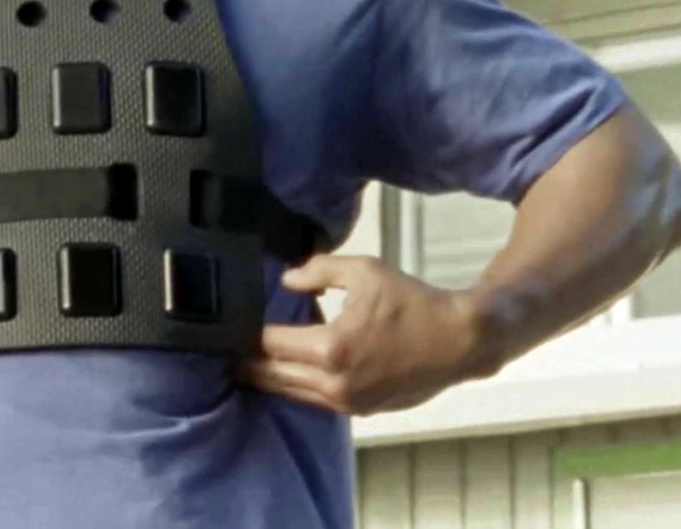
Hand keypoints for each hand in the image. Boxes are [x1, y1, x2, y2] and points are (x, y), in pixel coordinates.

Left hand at [238, 254, 496, 415]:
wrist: (460, 341)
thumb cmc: (413, 302)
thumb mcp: (364, 272)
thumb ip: (318, 270)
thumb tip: (285, 279)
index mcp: (331, 348)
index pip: (271, 344)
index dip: (246, 334)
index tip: (228, 324)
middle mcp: (335, 383)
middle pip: (272, 376)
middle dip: (246, 363)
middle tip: (221, 351)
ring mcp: (347, 402)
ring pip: (291, 393)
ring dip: (267, 379)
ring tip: (243, 365)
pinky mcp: (360, 410)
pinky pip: (315, 401)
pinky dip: (295, 387)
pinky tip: (284, 375)